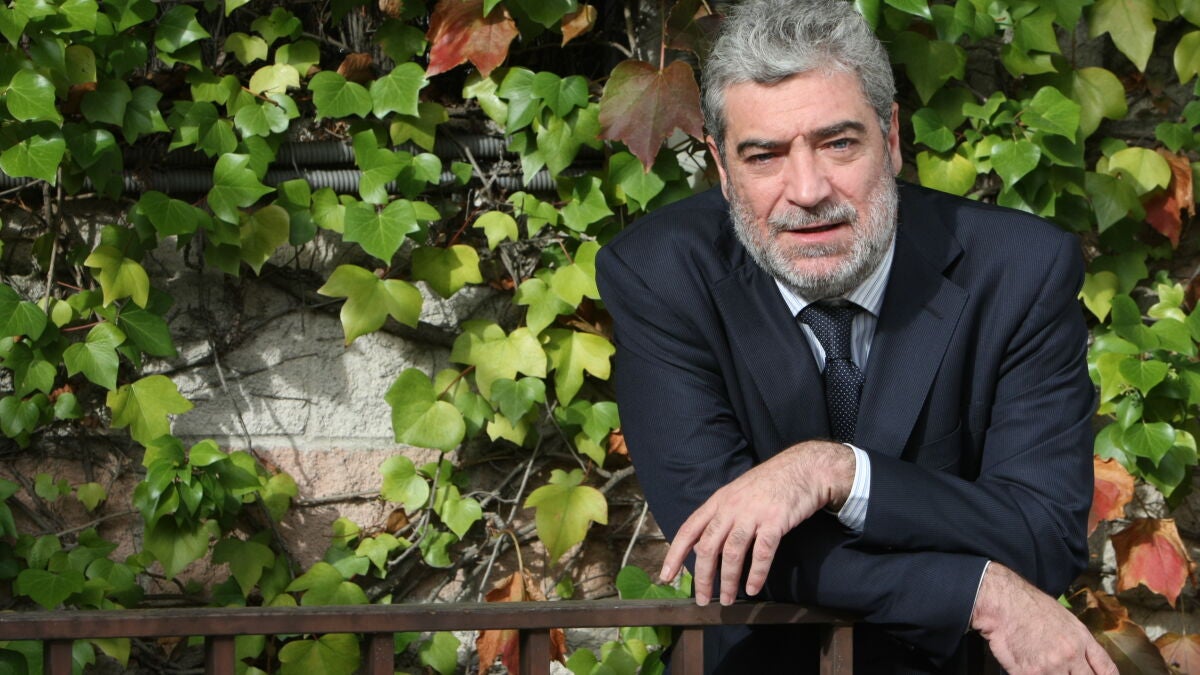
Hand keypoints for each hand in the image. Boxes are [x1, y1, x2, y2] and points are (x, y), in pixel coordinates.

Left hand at [658, 441, 854, 605]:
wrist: (804, 468)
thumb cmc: (770, 483)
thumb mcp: (737, 493)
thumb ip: (721, 516)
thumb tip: (705, 546)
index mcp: (718, 501)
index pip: (689, 529)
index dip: (675, 554)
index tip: (666, 576)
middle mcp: (731, 507)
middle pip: (707, 546)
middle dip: (702, 577)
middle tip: (703, 599)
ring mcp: (753, 513)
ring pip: (731, 552)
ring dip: (727, 581)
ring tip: (726, 600)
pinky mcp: (775, 521)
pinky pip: (762, 553)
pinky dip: (756, 574)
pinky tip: (752, 589)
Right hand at [971, 564, 1116, 674]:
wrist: (1002, 604)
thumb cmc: (1029, 607)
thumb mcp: (1064, 619)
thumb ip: (1077, 642)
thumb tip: (1083, 662)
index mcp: (1082, 640)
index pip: (1107, 670)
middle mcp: (1071, 655)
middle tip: (1065, 672)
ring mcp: (1051, 667)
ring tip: (1045, 668)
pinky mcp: (1030, 674)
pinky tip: (1029, 669)